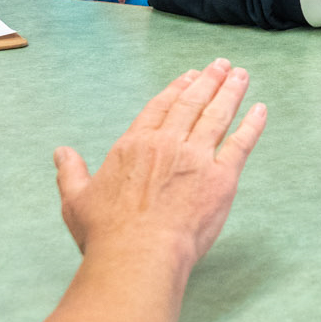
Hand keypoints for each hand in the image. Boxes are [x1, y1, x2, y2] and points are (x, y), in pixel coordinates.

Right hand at [53, 59, 265, 269]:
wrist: (138, 255)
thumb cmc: (106, 233)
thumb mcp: (76, 200)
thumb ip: (70, 173)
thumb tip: (61, 153)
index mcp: (135, 145)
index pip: (160, 107)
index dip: (177, 89)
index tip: (189, 76)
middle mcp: (167, 143)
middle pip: (192, 103)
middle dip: (208, 81)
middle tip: (221, 66)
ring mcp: (196, 158)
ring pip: (218, 115)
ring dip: (231, 92)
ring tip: (240, 76)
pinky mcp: (221, 178)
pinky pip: (241, 144)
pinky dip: (252, 125)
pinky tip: (259, 110)